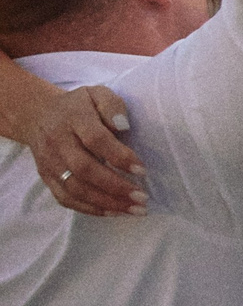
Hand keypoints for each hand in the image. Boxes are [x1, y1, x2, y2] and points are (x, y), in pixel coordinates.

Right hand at [26, 84, 147, 216]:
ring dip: (106, 203)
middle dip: (115, 187)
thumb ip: (112, 106)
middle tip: (142, 197)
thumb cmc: (78, 105)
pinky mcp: (46, 177)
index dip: (119, 156)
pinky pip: (65, 198)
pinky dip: (89, 209)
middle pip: (84, 170)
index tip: (142, 169)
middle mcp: (58, 143)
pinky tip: (113, 212)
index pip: (96, 140)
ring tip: (133, 210)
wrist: (37, 114)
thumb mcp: (97, 93)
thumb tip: (124, 126)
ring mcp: (49, 162)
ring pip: (74, 189)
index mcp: (73, 119)